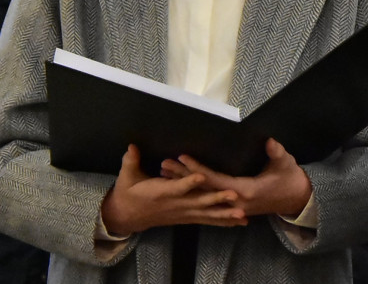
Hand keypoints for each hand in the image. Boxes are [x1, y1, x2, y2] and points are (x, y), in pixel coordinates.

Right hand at [99, 145, 247, 234]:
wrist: (125, 217)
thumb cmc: (127, 194)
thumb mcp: (126, 177)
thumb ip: (130, 161)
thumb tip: (132, 146)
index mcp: (161, 193)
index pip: (177, 188)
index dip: (189, 182)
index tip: (202, 176)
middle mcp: (175, 205)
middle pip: (198, 202)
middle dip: (217, 199)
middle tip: (234, 195)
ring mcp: (182, 214)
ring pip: (206, 215)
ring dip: (225, 214)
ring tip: (242, 213)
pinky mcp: (186, 218)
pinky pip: (206, 220)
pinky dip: (222, 222)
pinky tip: (237, 222)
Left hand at [161, 138, 312, 218]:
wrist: (297, 199)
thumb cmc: (290, 179)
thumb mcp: (286, 164)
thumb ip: (277, 153)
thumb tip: (270, 142)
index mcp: (245, 191)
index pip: (215, 180)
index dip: (197, 170)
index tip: (182, 157)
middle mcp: (235, 202)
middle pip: (202, 190)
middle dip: (182, 178)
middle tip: (163, 165)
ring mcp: (233, 208)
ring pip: (202, 198)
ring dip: (183, 186)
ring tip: (164, 174)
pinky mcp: (233, 209)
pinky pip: (208, 202)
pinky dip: (193, 194)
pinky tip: (181, 188)